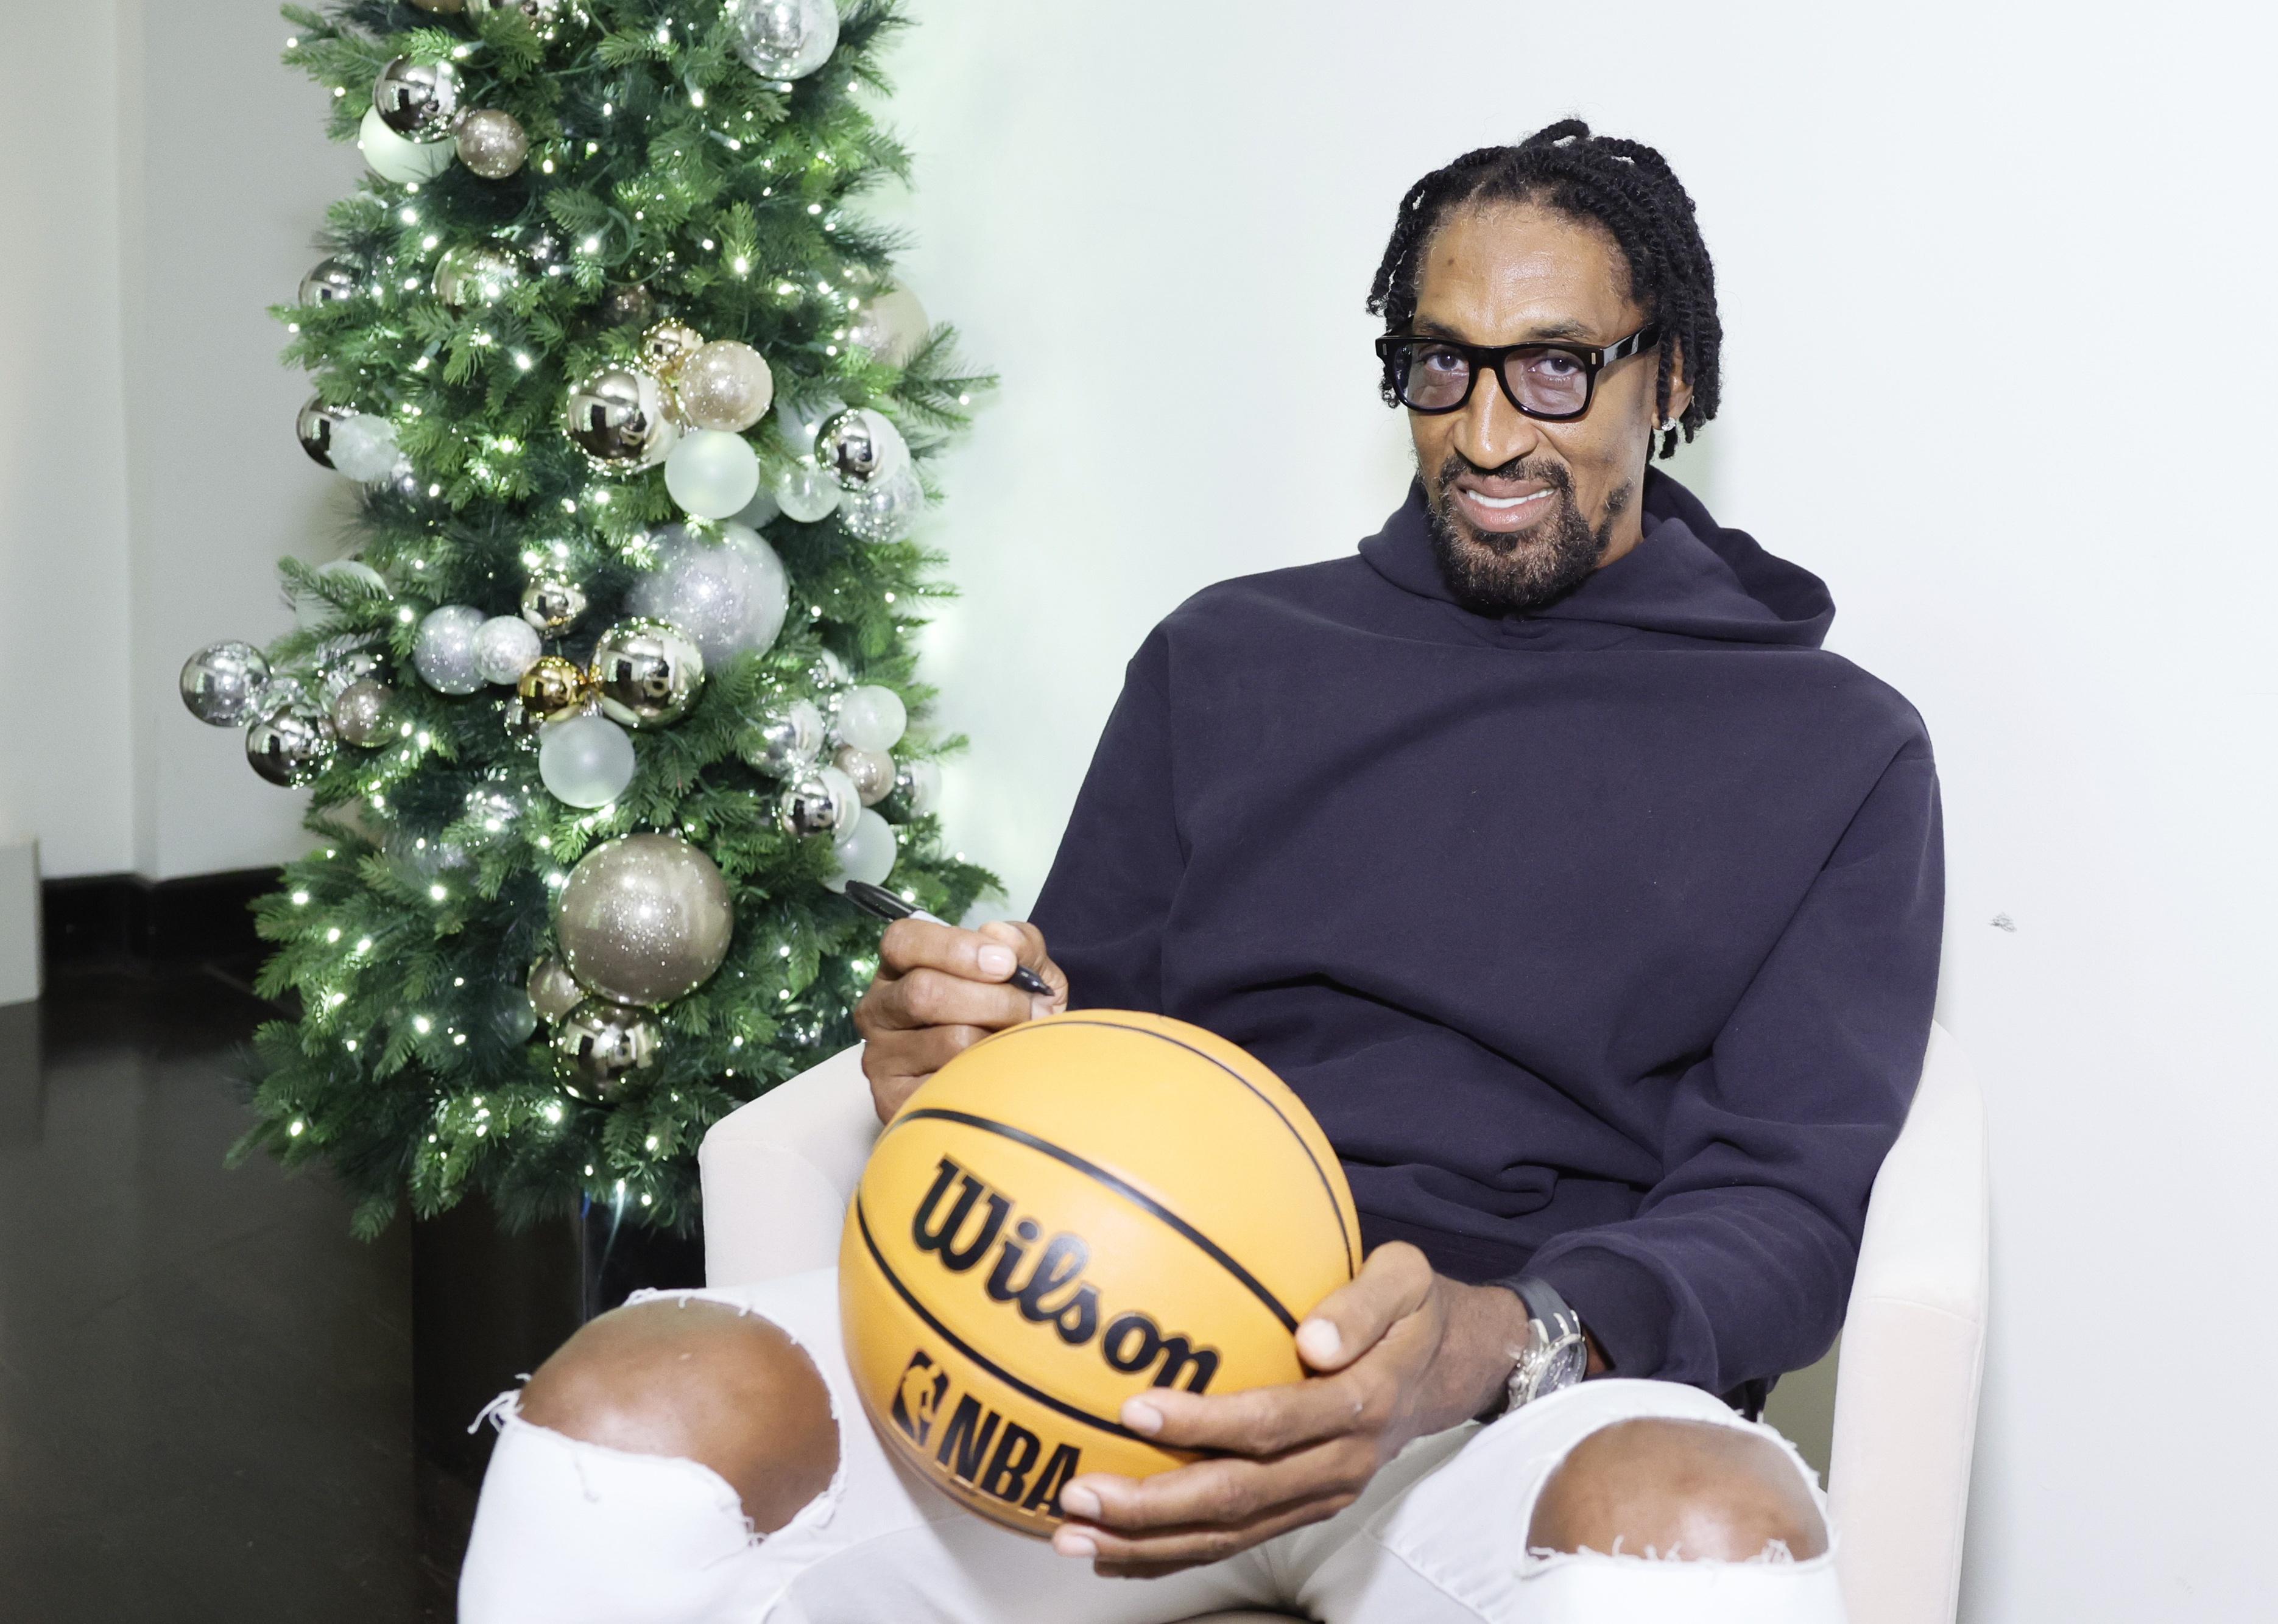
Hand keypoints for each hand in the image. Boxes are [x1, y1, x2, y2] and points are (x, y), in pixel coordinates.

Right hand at [852, 917, 1065, 1119]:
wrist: (1010, 1080)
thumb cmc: (1007, 1015)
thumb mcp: (1022, 972)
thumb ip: (1018, 945)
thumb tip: (998, 936)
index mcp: (899, 967)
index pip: (904, 941)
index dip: (955, 948)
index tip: (1005, 964)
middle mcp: (878, 1009)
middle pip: (924, 992)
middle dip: (992, 999)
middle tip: (1031, 1010)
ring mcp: (880, 1056)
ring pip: (948, 1040)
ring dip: (998, 1040)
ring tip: (1019, 1043)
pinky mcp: (892, 1100)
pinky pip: (952, 1084)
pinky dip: (987, 1076)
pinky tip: (997, 1073)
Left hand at [1049, 1242, 1527, 1576]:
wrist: (1451, 1369)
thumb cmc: (1413, 1309)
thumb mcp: (1406, 1277)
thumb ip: (1362, 1301)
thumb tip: (1313, 1337)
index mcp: (1361, 1404)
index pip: (1271, 1423)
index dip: (1203, 1426)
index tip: (1134, 1410)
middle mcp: (1340, 1463)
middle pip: (1239, 1497)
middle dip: (1153, 1506)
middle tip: (1078, 1493)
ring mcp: (1321, 1495)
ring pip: (1229, 1535)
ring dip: (1147, 1543)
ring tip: (1073, 1535)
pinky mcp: (1304, 1509)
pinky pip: (1234, 1541)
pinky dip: (1169, 1552)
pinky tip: (1110, 1551)